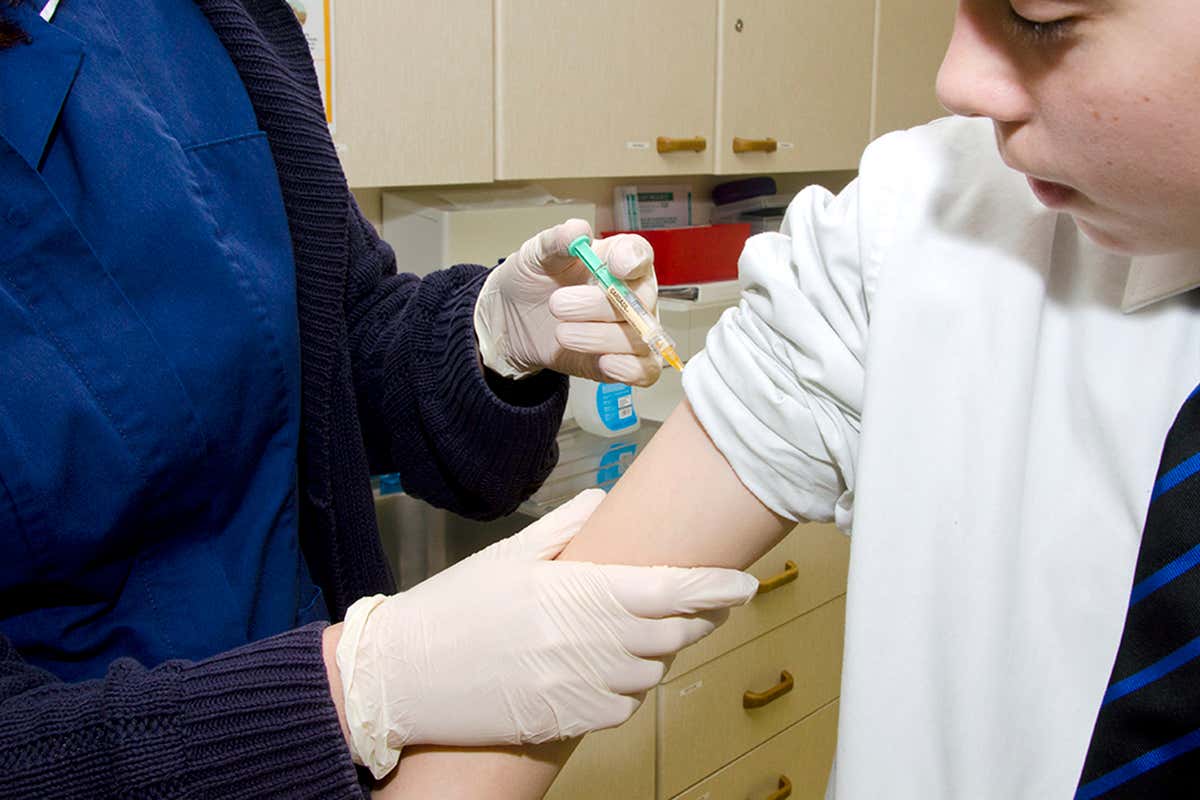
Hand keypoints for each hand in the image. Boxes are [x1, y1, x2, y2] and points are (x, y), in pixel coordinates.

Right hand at [335, 489, 757, 778]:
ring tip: (642, 630)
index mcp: (579, 594)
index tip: (744, 582)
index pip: (670, 591)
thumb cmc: (456, 607)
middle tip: (702, 600)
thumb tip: (605, 500)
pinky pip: (625, 706)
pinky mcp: (569, 721)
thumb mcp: (510, 554)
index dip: (716, 588)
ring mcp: (581, 689)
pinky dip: (630, 686)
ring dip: (661, 650)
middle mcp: (589, 645)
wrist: (406, 675)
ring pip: (654, 672)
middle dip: (698, 616)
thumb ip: (566, 526)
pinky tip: (612, 666)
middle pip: (674, 632)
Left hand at [474, 219, 660, 385]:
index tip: (614, 266)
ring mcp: (631, 329)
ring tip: (561, 333)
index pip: (640, 254)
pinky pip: (644, 370)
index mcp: (617, 259)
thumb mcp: (537, 254)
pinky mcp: (624, 362)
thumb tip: (576, 231)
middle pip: (641, 300)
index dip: (633, 260)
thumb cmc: (535, 279)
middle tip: (558, 304)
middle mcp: (632, 294)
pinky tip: (603, 362)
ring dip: (599, 337)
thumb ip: (556, 241)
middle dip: (600, 305)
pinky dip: (627, 367)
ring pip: (639, 337)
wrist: (515, 319)